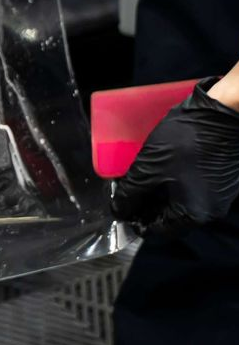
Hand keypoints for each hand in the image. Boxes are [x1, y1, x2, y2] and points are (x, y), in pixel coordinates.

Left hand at [111, 79, 238, 236]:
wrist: (224, 114)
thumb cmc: (185, 142)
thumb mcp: (150, 166)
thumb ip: (132, 191)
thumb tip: (119, 210)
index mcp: (194, 214)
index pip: (160, 230)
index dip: (137, 220)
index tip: (121, 207)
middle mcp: (210, 211)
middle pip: (172, 218)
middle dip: (147, 205)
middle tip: (127, 191)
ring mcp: (218, 195)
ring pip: (183, 202)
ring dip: (161, 194)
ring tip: (140, 178)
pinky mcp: (221, 180)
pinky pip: (193, 189)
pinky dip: (176, 184)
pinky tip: (162, 169)